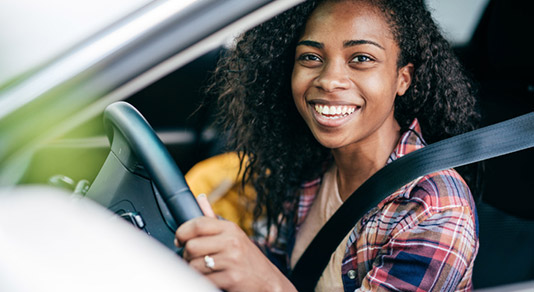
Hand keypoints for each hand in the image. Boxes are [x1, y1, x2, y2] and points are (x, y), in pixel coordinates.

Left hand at [175, 194, 295, 291]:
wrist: (268, 282)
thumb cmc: (248, 259)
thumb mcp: (234, 236)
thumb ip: (214, 220)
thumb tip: (200, 199)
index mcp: (230, 229)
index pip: (198, 224)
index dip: (182, 232)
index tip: (180, 239)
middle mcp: (232, 242)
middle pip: (192, 246)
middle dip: (187, 255)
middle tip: (193, 258)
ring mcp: (232, 261)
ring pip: (194, 265)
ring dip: (194, 270)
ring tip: (205, 269)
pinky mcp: (231, 278)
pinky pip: (203, 279)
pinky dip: (202, 281)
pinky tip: (211, 278)